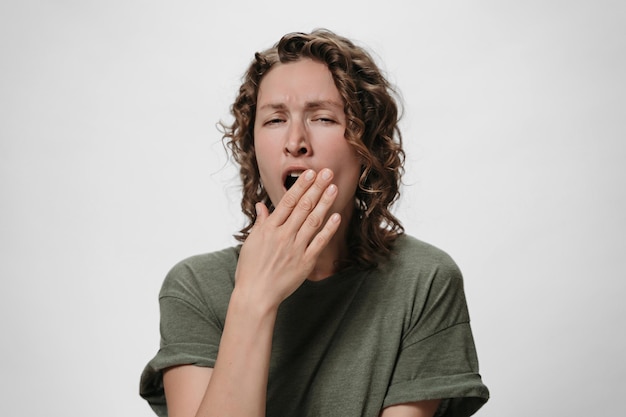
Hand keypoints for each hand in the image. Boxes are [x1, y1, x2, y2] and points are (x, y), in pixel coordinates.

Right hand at [235, 168, 340, 309]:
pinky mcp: (305, 262)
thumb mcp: (251, 243)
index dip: (301, 186)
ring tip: (334, 188)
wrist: (256, 296)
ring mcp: (295, 249)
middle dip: (316, 188)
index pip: (287, 202)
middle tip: (327, 172)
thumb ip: (260, 223)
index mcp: (269, 229)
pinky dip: (328, 229)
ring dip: (324, 203)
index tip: (310, 173)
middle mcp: (283, 236)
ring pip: (313, 221)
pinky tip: (336, 216)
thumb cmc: (250, 270)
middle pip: (303, 207)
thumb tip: (262, 206)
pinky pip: (319, 243)